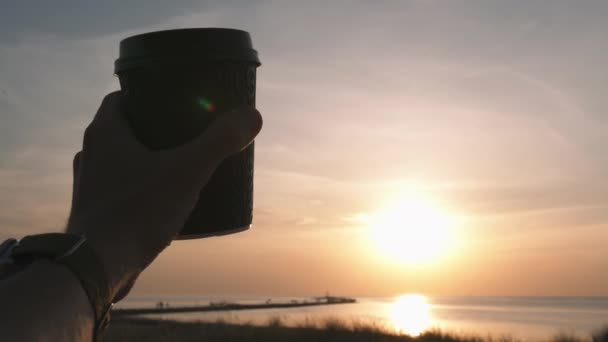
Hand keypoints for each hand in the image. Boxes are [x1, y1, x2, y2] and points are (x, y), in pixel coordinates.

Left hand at [66, 92, 261, 301]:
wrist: (97, 266)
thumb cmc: (136, 211)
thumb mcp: (186, 172)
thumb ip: (219, 142)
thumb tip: (251, 115)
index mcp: (105, 133)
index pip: (120, 98)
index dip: (147, 96)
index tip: (172, 102)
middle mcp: (91, 154)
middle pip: (125, 130)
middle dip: (155, 131)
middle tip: (186, 136)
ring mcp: (90, 185)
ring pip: (122, 161)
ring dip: (147, 161)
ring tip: (180, 168)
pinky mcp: (95, 211)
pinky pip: (120, 189)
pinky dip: (140, 189)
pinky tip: (164, 201)